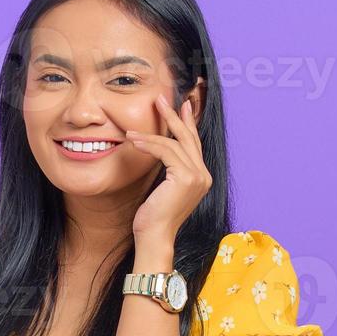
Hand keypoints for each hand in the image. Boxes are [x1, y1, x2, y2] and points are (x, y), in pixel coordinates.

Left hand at [128, 94, 211, 240]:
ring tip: (132, 131)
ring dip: (151, 135)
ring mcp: (197, 176)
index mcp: (201, 177)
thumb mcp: (163, 187)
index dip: (187, 124)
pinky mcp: (186, 177)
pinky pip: (165, 151)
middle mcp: (204, 175)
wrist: (155, 236)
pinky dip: (149, 144)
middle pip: (188, 138)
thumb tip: (159, 149)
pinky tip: (134, 141)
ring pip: (174, 144)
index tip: (181, 106)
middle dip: (174, 117)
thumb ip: (168, 169)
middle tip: (161, 99)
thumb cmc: (154, 216)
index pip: (194, 145)